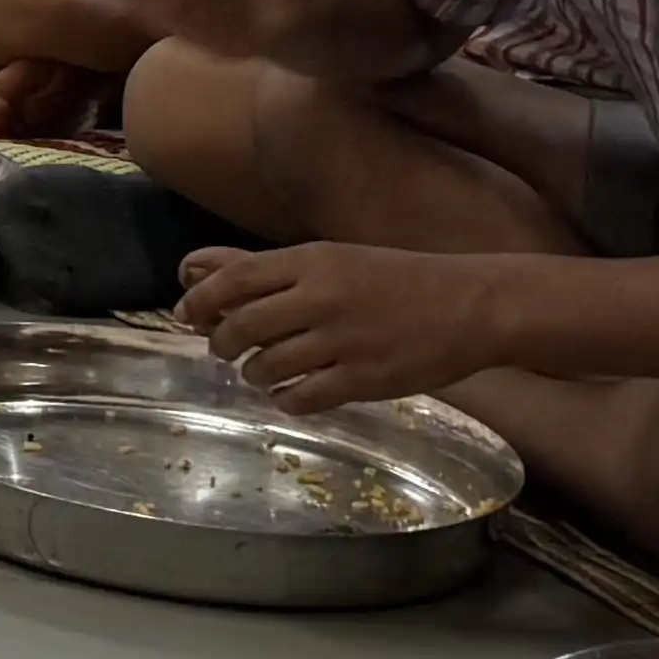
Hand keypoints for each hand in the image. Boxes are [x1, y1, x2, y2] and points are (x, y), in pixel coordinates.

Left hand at [176, 240, 505, 408]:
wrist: (472, 305)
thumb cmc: (397, 279)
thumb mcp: (332, 258)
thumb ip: (266, 268)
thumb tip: (196, 268)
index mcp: (313, 261)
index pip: (234, 280)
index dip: (200, 300)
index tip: (186, 315)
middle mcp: (323, 298)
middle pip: (242, 326)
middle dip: (222, 343)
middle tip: (222, 349)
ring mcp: (344, 341)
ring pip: (268, 366)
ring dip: (253, 373)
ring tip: (260, 372)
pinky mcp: (365, 380)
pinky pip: (303, 398)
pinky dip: (286, 400)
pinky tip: (291, 395)